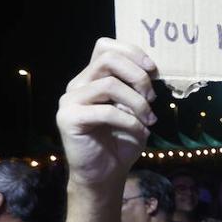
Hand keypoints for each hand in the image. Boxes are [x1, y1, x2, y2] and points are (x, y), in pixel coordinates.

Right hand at [56, 38, 157, 187]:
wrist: (105, 174)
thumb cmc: (122, 141)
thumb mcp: (135, 108)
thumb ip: (136, 87)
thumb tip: (151, 70)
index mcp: (92, 77)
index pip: (105, 46)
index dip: (132, 52)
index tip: (153, 70)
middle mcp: (78, 84)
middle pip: (108, 59)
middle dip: (138, 76)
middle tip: (152, 98)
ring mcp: (69, 100)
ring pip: (108, 84)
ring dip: (137, 102)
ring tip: (149, 119)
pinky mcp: (68, 118)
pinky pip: (106, 111)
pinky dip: (130, 121)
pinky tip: (141, 132)